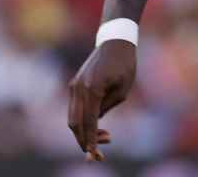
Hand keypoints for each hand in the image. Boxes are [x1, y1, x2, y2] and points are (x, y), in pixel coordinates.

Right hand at [67, 40, 136, 160]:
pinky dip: (82, 120)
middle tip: (98, 152)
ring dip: (84, 131)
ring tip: (106, 136)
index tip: (94, 155)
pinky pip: (75, 108)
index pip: (89, 122)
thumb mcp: (123, 89)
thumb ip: (107, 106)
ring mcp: (74, 86)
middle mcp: (78, 88)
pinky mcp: (74, 85)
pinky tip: (97, 126)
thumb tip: (96, 121)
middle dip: (85, 140)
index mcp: (92, 89)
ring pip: (72, 118)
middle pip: (75, 123)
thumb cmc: (125, 64)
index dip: (91, 140)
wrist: (115, 41)